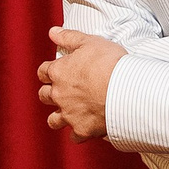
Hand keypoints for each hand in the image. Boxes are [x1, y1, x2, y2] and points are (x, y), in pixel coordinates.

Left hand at [40, 26, 124, 140]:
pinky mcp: (82, 129)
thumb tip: (52, 31)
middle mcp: (59, 95)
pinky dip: (78, 133)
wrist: (126, 90)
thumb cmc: (110, 63)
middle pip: (44, 96)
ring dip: (58, 117)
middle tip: (62, 91)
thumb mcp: (89, 41)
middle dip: (50, 93)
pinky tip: (85, 128)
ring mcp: (69, 114)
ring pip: (53, 120)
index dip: (48, 71)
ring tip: (67, 113)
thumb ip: (69, 36)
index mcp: (58, 72)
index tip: (56, 71)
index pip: (43, 72)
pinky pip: (74, 136)